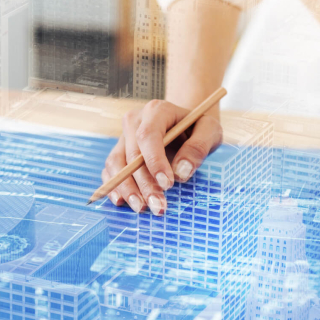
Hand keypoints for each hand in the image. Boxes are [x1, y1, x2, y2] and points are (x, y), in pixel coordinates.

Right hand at [102, 100, 221, 214]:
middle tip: (158, 206)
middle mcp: (135, 121)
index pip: (148, 136)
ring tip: (142, 208)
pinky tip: (122, 202)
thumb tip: (181, 172)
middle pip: (132, 154)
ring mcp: (124, 136)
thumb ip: (198, 148)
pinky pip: (110, 169)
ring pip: (116, 163)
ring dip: (127, 189)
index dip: (155, 161)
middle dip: (144, 183)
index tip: (168, 184)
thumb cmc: (198, 128)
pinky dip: (114, 186)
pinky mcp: (119, 151)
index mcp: (157, 111)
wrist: (185, 125)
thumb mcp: (210, 131)